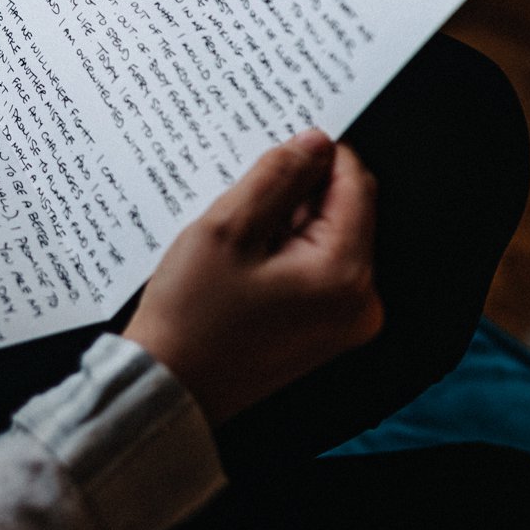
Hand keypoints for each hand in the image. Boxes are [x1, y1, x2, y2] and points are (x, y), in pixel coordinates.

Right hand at [121, 129, 381, 426]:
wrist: (169, 387)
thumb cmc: (192, 317)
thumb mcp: (228, 228)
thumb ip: (277, 176)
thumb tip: (315, 142)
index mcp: (345, 275)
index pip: (355, 185)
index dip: (318, 154)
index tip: (279, 144)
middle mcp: (360, 301)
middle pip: (345, 212)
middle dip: (299, 192)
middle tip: (244, 193)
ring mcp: (345, 320)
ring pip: (328, 237)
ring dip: (288, 220)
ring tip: (236, 233)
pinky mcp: (324, 329)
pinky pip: (316, 267)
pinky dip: (285, 249)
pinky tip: (243, 257)